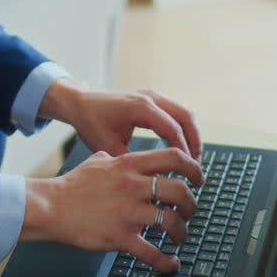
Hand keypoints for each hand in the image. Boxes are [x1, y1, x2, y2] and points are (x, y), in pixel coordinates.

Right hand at [20, 148, 202, 272]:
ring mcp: (127, 212)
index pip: (173, 157)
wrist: (51, 206)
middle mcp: (132, 186)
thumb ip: (113, 158)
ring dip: (182, 231)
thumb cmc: (72, 186)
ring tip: (180, 236)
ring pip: (171, 221)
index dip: (193, 167)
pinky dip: (166, 262)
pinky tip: (171, 263)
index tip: (198, 177)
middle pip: (180, 189)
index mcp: (128, 165)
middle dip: (192, 203)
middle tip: (191, 210)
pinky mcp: (119, 236)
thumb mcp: (96, 162)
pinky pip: (151, 253)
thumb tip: (116, 156)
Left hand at [40, 82, 202, 160]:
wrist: (80, 103)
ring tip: (192, 160)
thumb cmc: (91, 123)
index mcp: (140, 107)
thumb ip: (132, 162)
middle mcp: (150, 97)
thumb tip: (153, 181)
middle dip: (195, 143)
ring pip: (184, 113)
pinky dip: (183, 129)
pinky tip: (181, 148)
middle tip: (196, 167)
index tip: (188, 172)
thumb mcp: (109, 146)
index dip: (183, 152)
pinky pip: (176, 112)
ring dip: (192, 135)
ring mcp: (153, 95)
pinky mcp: (152, 98)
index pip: (172, 130)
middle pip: (186, 117)